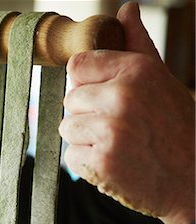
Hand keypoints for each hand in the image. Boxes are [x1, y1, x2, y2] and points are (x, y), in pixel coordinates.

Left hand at [59, 1, 194, 223]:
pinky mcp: (101, 162)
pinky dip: (88, 165)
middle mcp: (121, 96)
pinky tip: (115, 163)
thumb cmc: (175, 127)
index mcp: (135, 70)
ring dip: (86, 140)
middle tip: (119, 127)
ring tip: (118, 145)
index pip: (77, 66)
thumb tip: (126, 9)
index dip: (87, 85)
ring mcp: (110, 130)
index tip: (104, 98)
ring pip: (67, 128)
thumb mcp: (160, 79)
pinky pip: (71, 156)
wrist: (194, 179)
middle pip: (70, 100)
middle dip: (88, 115)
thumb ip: (137, 44)